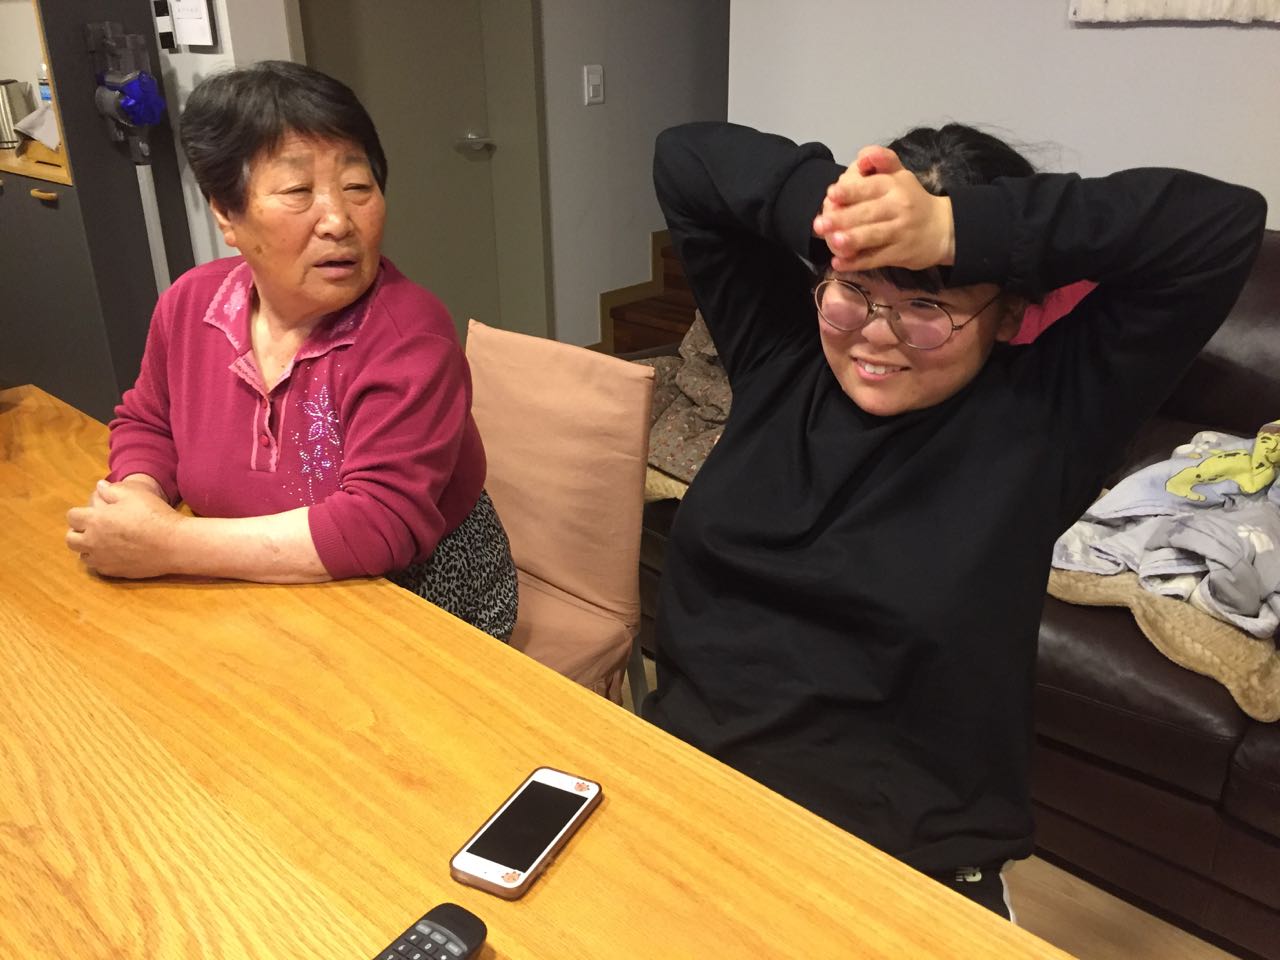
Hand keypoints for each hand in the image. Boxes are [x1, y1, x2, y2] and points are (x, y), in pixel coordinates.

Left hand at [66, 480, 181, 577]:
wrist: (173, 544)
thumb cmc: (154, 515)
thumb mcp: (133, 494)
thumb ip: (112, 490)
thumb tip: (99, 486)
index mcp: (95, 520)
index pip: (72, 516)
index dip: (80, 513)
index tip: (91, 512)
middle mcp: (93, 541)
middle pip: (71, 539)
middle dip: (78, 532)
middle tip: (94, 528)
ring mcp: (102, 559)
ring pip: (82, 555)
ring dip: (88, 548)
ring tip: (104, 542)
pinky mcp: (113, 572)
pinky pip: (98, 567)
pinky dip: (102, 560)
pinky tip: (116, 554)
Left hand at [812, 145, 954, 273]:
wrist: (943, 229)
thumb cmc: (912, 199)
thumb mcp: (900, 174)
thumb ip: (882, 160)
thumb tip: (862, 156)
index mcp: (894, 185)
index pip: (871, 187)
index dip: (851, 191)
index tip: (831, 194)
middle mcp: (898, 207)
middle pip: (868, 213)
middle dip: (843, 218)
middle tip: (820, 224)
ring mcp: (900, 232)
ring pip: (873, 236)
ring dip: (852, 240)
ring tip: (833, 242)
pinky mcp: (900, 254)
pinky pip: (875, 258)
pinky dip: (856, 263)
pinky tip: (838, 264)